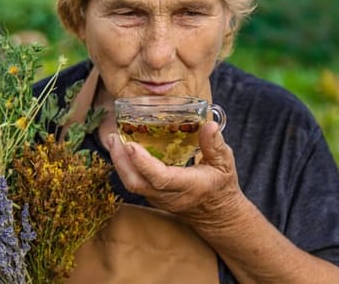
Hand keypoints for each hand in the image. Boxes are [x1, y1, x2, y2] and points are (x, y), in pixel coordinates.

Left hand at [104, 121, 248, 229]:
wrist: (216, 213)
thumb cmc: (221, 185)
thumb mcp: (225, 163)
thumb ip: (215, 145)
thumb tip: (209, 125)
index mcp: (190, 186)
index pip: (161, 178)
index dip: (143, 162)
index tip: (130, 145)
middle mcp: (170, 195)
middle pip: (136, 183)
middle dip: (121, 161)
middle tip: (114, 138)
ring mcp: (158, 198)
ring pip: (131, 184)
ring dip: (119, 162)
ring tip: (113, 140)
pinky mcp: (151, 196)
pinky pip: (133, 182)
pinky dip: (124, 166)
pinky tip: (120, 150)